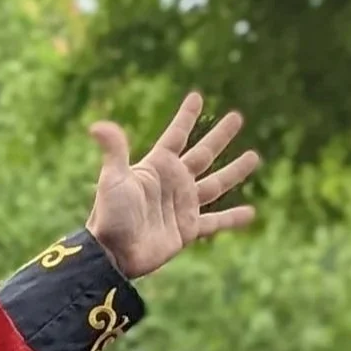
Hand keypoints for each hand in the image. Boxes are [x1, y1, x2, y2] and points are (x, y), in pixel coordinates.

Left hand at [86, 93, 259, 279]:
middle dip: (219, 136)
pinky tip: (251, 213)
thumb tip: (96, 126)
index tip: (196, 96)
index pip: (176, 136)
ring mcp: (182, 206)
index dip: (185, 117)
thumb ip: (114, 151)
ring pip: (215, 184)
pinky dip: (233, 219)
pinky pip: (215, 222)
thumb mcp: (112, 179)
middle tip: (237, 117)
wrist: (112, 254)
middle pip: (203, 154)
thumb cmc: (109, 215)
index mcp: (157, 167)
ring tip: (254, 157)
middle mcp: (173, 184)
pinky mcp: (187, 230)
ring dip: (235, 171)